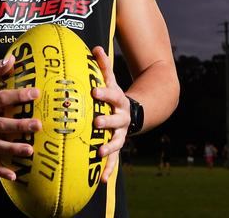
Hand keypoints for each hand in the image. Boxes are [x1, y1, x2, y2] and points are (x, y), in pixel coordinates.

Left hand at [91, 46, 130, 182]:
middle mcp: (122, 118)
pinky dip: (108, 169)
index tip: (94, 91)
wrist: (134, 112)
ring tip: (100, 153)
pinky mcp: (117, 146)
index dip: (104, 93)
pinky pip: (114, 160)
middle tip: (97, 122)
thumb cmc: (113, 95)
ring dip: (109, 148)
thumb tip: (94, 47)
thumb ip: (103, 66)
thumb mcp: (110, 80)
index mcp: (118, 100)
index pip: (112, 95)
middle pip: (116, 120)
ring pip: (116, 141)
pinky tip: (101, 180)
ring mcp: (121, 133)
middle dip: (107, 121)